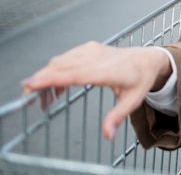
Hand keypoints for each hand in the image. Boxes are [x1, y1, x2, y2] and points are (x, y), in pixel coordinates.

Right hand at [21, 41, 171, 139]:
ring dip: (47, 77)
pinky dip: (55, 70)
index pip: (74, 74)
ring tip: (47, 99)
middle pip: (61, 67)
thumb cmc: (140, 80)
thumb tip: (108, 135)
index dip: (51, 79)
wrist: (147, 59)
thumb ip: (117, 117)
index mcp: (108, 71)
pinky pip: (65, 58)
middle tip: (30, 100)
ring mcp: (92, 50)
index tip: (31, 85)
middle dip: (40, 81)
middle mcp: (98, 57)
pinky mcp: (88, 48)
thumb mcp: (133, 101)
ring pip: (60, 61)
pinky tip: (58, 87)